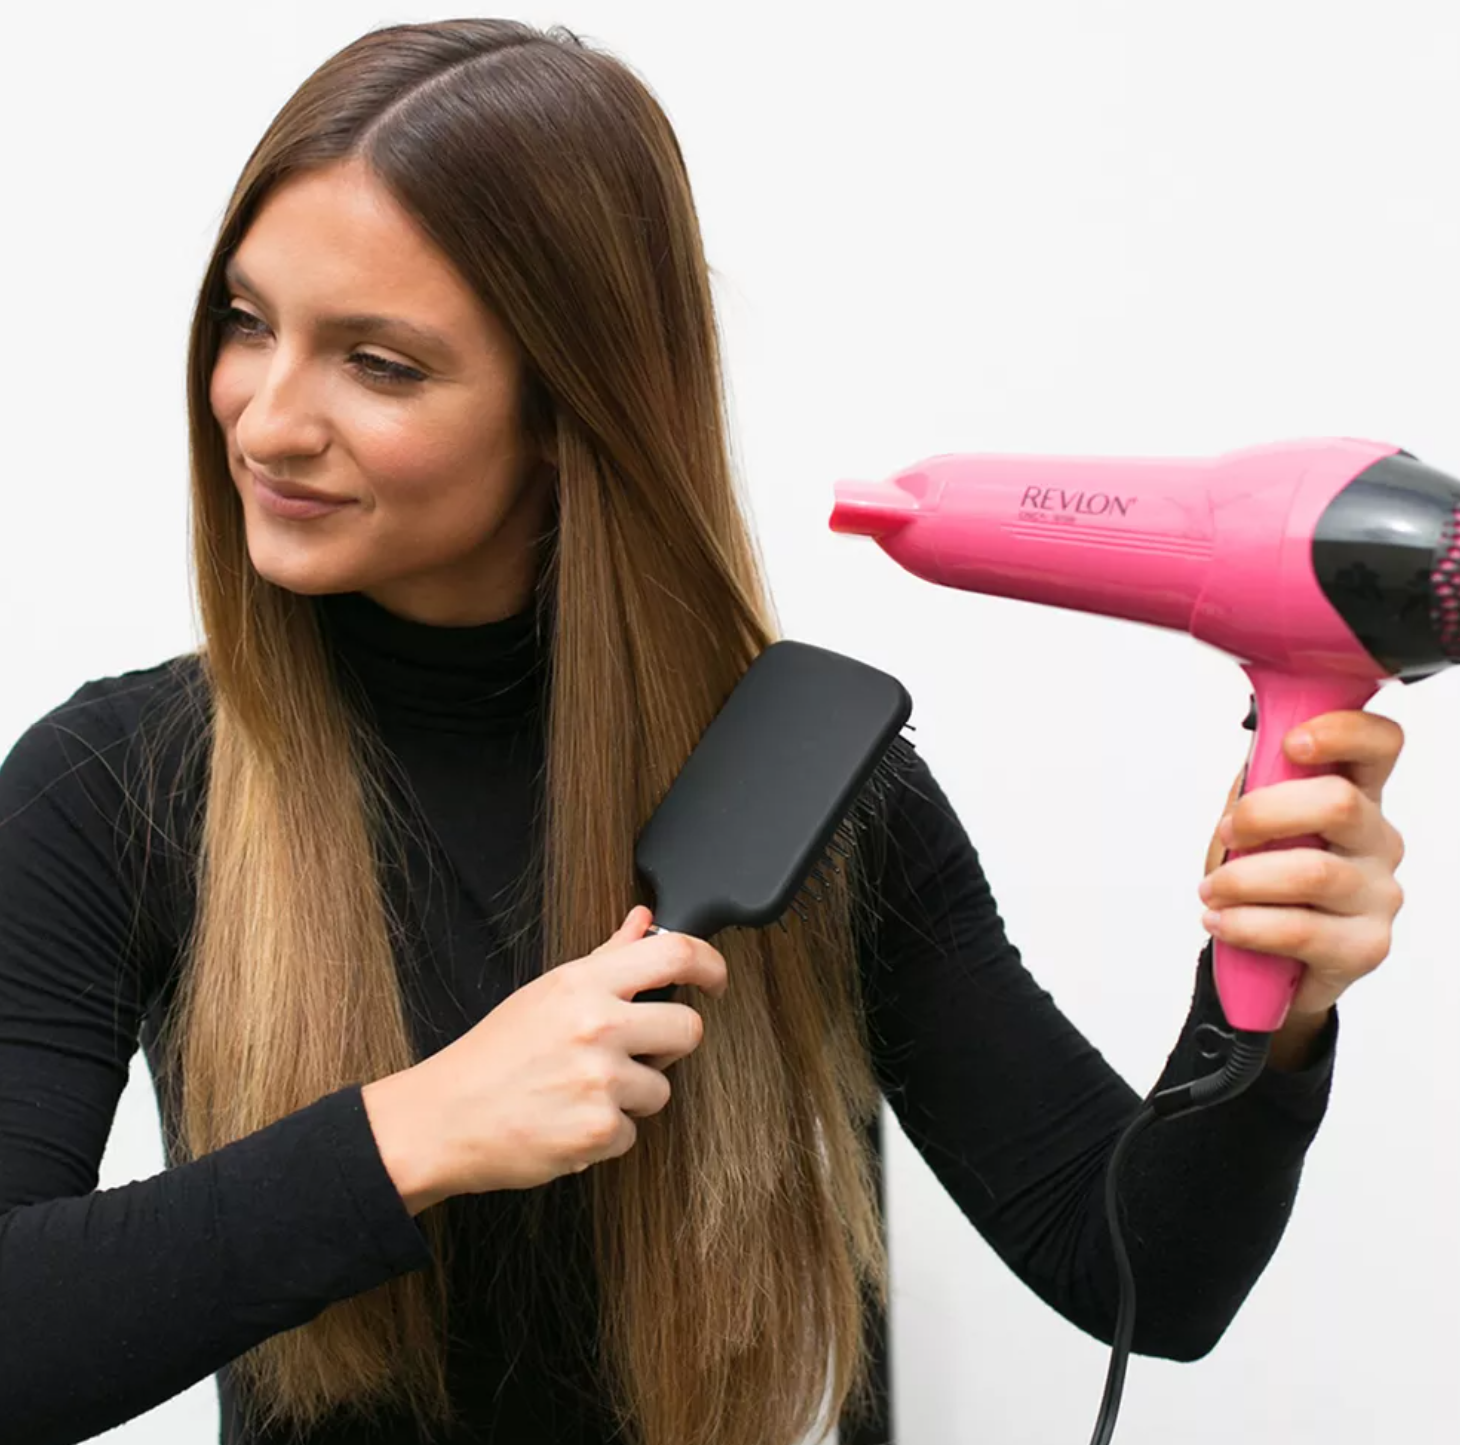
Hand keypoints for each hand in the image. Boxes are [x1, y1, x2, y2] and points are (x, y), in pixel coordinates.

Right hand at [362, 906, 727, 1209]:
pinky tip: (567, 1120)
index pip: (676, 954)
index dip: (711, 965)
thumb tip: (643, 921)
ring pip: (661, 1088)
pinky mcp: (598, 1131)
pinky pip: (632, 1133)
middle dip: (670, 1044)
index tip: (716, 979)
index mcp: (583, 984)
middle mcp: (597, 1026)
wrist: (443, 1118)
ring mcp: (600, 1080)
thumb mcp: (547, 992)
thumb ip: (606, 957)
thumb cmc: (493, 1054)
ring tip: (581, 1090)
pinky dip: (605, 1134)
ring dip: (632, 1096)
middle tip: (636, 1052)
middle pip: (688, 1028)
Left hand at [1199, 710, 1405, 1064]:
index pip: (1379, 745)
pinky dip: (1245, 924)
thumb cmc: (1263, 879)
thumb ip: (1258, 787)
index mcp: (1356, 796)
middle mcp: (1378, 841)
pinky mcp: (1365, 947)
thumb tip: (1257, 754)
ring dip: (1243, 880)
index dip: (1344, 733)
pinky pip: (1300, 930)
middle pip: (1340, 803)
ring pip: (1313, 872)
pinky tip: (1222, 921)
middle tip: (1228, 834)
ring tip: (1211, 891)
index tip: (1292, 743)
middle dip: (1264, 814)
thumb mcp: (1254, 824)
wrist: (1269, 959)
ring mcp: (1379, 895)